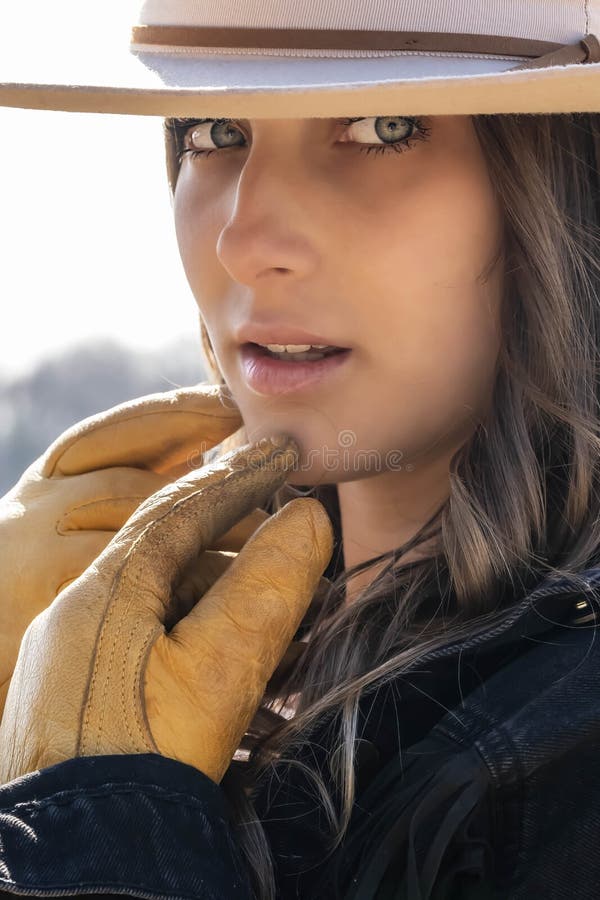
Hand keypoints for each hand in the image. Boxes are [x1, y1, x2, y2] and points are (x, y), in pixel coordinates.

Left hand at [0, 435, 332, 784]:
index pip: (179, 511)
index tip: (284, 451)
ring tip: (278, 599)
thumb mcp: (217, 674)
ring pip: (163, 596)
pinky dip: (198, 629)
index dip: (238, 476)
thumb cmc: (144, 768)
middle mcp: (77, 615)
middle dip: (234, 537)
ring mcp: (74, 655)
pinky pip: (150, 635)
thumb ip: (264, 591)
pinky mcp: (82, 694)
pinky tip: (235, 651)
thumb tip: (308, 519)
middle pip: (170, 552)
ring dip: (221, 589)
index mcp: (100, 595)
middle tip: (290, 526)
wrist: (80, 869)